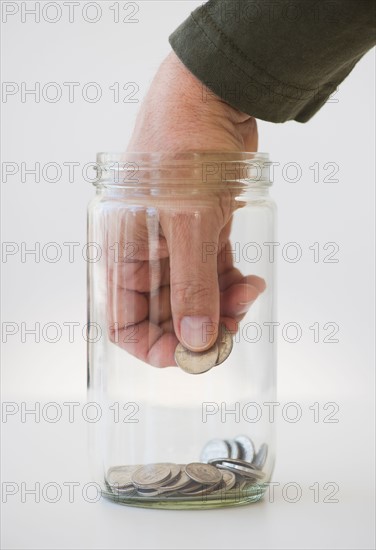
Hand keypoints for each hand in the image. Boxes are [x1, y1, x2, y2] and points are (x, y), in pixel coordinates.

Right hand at [108, 52, 264, 366]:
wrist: (211, 97)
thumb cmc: (180, 147)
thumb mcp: (187, 223)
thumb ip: (193, 285)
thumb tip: (197, 339)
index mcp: (121, 255)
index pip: (124, 322)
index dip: (153, 346)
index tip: (188, 355)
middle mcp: (144, 255)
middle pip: (166, 315)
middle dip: (198, 328)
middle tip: (228, 332)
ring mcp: (175, 245)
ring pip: (195, 297)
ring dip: (222, 307)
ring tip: (247, 296)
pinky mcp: (203, 233)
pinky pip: (215, 275)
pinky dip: (233, 285)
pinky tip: (251, 282)